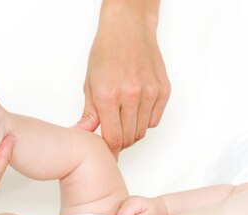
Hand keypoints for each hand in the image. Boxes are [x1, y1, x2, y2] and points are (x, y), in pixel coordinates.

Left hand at [76, 0, 169, 155]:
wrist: (129, 28)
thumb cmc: (107, 52)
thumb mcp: (91, 82)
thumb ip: (90, 113)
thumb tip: (83, 133)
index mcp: (109, 95)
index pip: (113, 138)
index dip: (110, 150)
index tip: (108, 154)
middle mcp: (131, 95)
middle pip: (129, 137)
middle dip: (121, 142)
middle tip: (114, 136)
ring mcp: (150, 93)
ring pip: (143, 131)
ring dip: (133, 132)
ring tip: (124, 122)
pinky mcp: (163, 91)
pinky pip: (155, 119)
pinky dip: (145, 121)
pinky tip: (137, 110)